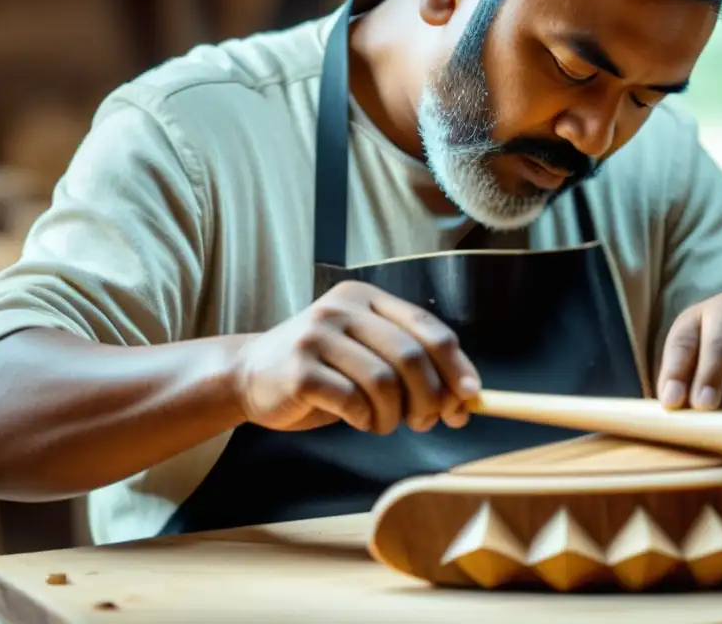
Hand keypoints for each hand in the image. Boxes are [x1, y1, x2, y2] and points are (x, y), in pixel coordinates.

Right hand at [231, 280, 480, 433]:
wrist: (250, 375)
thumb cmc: (323, 370)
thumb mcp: (367, 354)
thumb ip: (411, 367)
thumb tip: (466, 399)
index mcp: (368, 298)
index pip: (428, 327)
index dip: (456, 364)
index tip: (471, 397)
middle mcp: (343, 309)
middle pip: (411, 355)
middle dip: (430, 397)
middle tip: (427, 421)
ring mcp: (318, 335)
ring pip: (384, 381)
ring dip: (395, 415)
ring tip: (384, 423)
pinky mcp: (299, 368)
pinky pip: (352, 400)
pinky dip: (365, 419)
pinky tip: (358, 420)